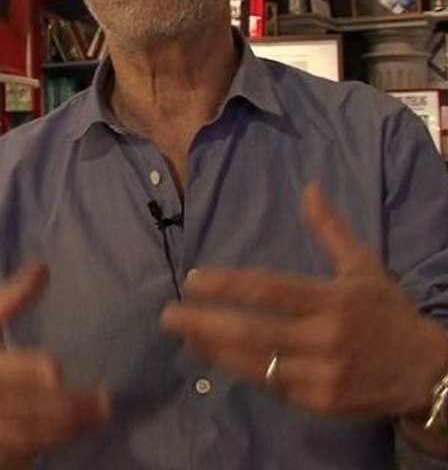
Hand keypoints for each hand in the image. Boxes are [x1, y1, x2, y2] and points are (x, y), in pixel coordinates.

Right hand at [0, 262, 109, 469]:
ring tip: (94, 418)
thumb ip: (7, 301)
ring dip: (59, 432)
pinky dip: (40, 449)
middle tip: (102, 403)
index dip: (24, 372)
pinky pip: (11, 459)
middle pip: (12, 409)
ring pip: (17, 439)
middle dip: (60, 408)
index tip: (58, 370)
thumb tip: (43, 268)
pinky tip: (67, 437)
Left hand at [159, 183, 447, 417]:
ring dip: (214, 350)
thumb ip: (330, 230)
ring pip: (255, 365)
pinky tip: (216, 358)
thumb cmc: (386, 313)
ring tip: (184, 335)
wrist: (428, 373)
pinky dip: (241, 371)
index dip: (227, 285)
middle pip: (253, 332)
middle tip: (168, 314)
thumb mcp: (364, 266)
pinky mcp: (320, 403)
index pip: (269, 290)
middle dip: (204, 323)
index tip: (192, 280)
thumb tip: (309, 186)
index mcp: (333, 300)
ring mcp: (322, 375)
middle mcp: (325, 338)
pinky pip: (271, 386)